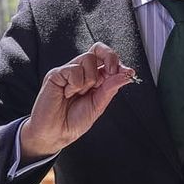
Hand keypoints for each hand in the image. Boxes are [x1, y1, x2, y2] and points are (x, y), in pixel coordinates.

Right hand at [22, 42, 136, 158]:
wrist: (56, 133)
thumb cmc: (73, 121)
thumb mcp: (98, 105)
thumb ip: (111, 88)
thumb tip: (127, 74)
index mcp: (93, 78)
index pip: (107, 59)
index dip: (117, 62)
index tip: (127, 73)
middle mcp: (81, 71)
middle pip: (98, 49)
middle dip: (110, 57)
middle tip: (111, 72)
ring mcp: (68, 71)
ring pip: (88, 59)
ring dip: (89, 80)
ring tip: (78, 94)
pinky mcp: (56, 74)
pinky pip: (74, 69)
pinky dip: (75, 84)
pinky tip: (67, 94)